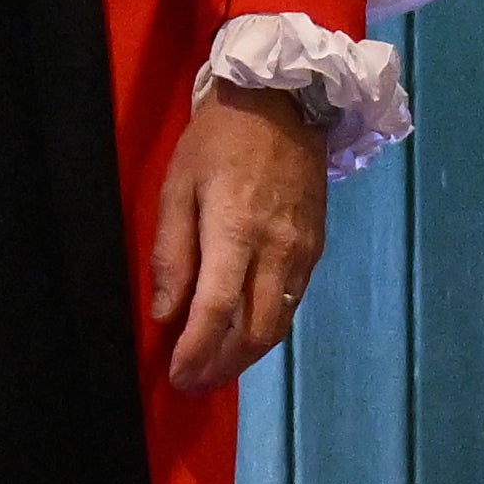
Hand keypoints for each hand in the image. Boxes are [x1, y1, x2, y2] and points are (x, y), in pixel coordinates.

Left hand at [146, 84, 332, 390]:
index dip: (196, 351)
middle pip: (255, 331)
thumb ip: (172, 252)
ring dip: (246, 356)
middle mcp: (276, 249)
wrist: (285, 100)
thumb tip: (166, 312)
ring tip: (215, 369)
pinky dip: (267, 328)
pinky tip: (244, 334)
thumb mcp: (178, 185)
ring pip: (278, 323)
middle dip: (222, 366)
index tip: (177, 376)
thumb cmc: (219, 139)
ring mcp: (302, 251)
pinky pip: (292, 302)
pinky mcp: (316, 247)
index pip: (217, 311)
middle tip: (193, 382)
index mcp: (235, 230)